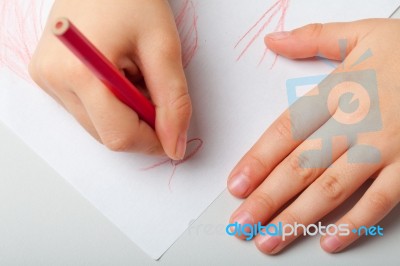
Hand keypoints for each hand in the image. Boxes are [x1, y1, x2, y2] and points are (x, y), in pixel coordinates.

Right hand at [29, 0, 190, 159]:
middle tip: (151, 85)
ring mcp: (47, 79)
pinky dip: (111, 103)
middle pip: (108, 134)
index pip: (120, 136)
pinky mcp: (48, 77)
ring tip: (132, 72)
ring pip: (98, 125)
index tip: (172, 130)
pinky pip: (87, 110)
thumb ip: (174, 102)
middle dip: (140, 122)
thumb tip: (174, 146)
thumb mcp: (163, 47)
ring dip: (126, 112)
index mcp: (79, 72)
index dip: (152, 140)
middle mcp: (54, 80)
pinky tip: (116, 74)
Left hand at [227, 19, 399, 253]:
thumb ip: (314, 38)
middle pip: (301, 166)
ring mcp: (387, 147)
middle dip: (267, 199)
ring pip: (333, 189)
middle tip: (241, 224)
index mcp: (339, 90)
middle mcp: (358, 122)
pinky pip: (381, 201)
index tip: (235, 185)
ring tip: (270, 240)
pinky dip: (355, 224)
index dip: (258, 160)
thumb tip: (273, 40)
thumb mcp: (362, 33)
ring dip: (298, 218)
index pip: (286, 130)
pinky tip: (328, 243)